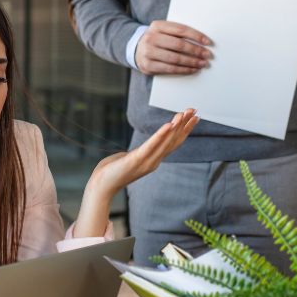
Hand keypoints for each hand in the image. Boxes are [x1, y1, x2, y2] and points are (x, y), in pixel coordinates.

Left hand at [72, 109, 199, 237]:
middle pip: (173, 141)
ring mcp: (146, 162)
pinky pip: (151, 146)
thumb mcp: (131, 158)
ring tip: (183, 114)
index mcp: (154, 159)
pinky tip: (167, 125)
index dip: (185, 130)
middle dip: (184, 124)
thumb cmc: (113, 171)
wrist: (101, 186)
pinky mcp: (136, 160)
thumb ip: (141, 152)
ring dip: (175, 127)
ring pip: (165, 142)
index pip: (173, 143)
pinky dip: (160, 135)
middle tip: (194, 110)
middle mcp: (154, 161)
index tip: (195, 118)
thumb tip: (145, 147)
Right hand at [135, 21, 212, 74]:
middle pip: (178, 44)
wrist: (137, 50)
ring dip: (192, 62)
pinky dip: (184, 70)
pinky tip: (192, 69)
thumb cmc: (156, 40)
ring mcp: (149, 52)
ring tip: (202, 63)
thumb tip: (201, 40)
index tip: (207, 42)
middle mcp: (151, 37)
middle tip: (206, 54)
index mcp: (157, 25)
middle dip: (195, 50)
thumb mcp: (163, 31)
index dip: (196, 35)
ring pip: (175, 58)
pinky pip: (170, 69)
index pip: (180, 29)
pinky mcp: (149, 65)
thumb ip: (177, 32)